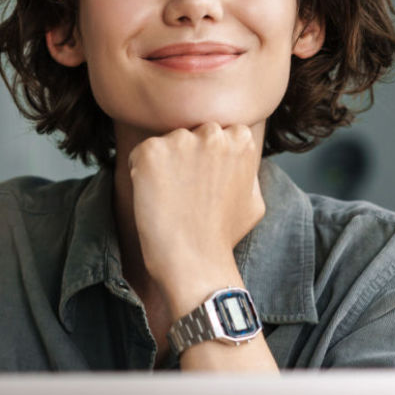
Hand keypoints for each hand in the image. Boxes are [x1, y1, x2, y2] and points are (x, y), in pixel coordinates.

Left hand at [127, 123, 264, 309]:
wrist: (195, 262)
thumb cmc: (223, 236)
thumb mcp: (254, 199)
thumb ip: (247, 169)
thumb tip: (238, 156)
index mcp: (240, 139)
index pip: (216, 132)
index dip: (206, 158)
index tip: (204, 183)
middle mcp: (212, 133)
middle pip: (190, 133)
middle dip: (185, 156)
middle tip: (185, 191)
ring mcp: (180, 140)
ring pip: (165, 143)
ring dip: (163, 164)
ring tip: (171, 199)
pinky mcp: (151, 152)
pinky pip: (140, 154)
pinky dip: (141, 173)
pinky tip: (154, 198)